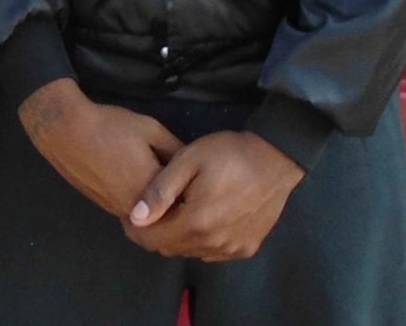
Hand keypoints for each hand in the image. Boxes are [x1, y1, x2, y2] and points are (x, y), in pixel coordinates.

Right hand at [18, 79, 183, 218]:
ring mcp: (119, 211)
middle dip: (180, 203)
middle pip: (169, 215)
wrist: (67, 131)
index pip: (186, 202)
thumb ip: (176, 150)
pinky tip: (141, 181)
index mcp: (152, 189)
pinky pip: (134, 213)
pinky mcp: (107, 208)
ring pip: (151, 217)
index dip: (196, 192)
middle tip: (189, 185)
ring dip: (161, 206)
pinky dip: (143, 205)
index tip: (203, 182)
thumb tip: (195, 165)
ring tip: (166, 183)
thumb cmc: (111, 127)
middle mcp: (137, 208)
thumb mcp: (152, 130)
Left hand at [122, 131, 303, 260]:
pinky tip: (202, 217)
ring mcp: (231, 249)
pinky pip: (211, 252)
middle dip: (155, 231)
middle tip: (153, 207)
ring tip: (177, 209)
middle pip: (169, 247)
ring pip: (189, 251)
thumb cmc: (228, 153)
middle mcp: (213, 244)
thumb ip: (160, 191)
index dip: (135, 228)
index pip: (151, 239)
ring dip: (177, 236)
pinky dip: (199, 239)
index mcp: (196, 223)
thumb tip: (135, 217)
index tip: (129, 212)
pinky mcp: (245, 249)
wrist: (276, 159)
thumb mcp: (188, 160)